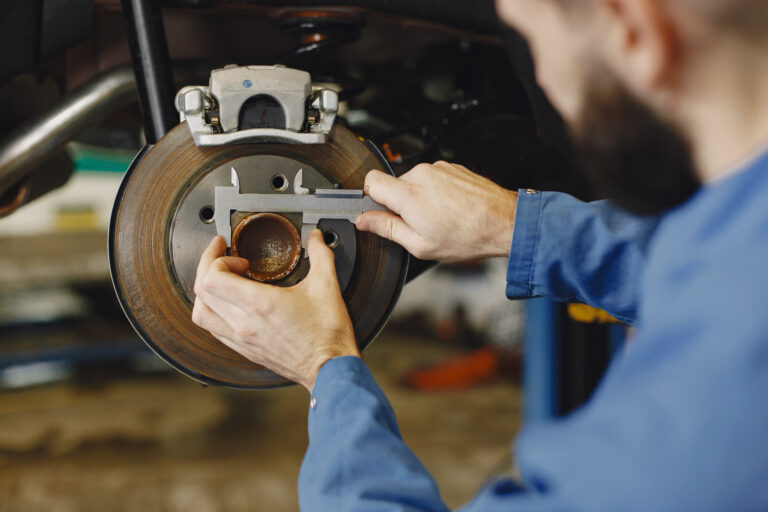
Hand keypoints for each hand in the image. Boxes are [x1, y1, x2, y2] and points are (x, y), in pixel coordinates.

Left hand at [191, 231, 359, 391]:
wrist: (329, 370)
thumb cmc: (327, 335)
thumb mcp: (327, 286)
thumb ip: (320, 254)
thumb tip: (315, 237)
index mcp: (259, 304)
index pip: (212, 278)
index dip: (215, 258)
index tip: (228, 250)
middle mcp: (243, 323)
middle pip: (201, 292)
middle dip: (208, 267)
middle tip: (223, 257)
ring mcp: (241, 339)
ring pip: (201, 314)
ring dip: (205, 292)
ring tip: (221, 280)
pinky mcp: (244, 350)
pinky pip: (214, 329)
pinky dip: (213, 311)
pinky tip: (230, 304)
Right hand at [356, 161, 517, 261]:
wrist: (503, 222)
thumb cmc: (468, 235)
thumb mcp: (420, 244)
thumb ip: (387, 229)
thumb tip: (365, 221)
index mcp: (408, 194)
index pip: (370, 181)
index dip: (369, 198)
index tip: (376, 211)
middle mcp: (421, 175)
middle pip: (393, 184)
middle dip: (399, 204)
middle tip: (418, 225)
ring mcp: (439, 168)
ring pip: (414, 182)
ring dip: (420, 199)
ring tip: (440, 219)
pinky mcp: (452, 167)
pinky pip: (433, 179)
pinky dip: (436, 193)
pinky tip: (451, 210)